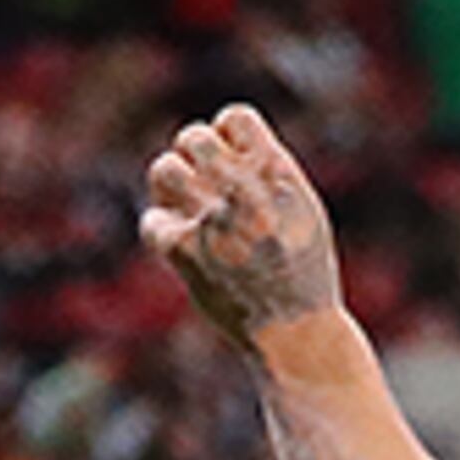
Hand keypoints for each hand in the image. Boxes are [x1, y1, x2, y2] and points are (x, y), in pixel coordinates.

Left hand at [141, 104, 343, 350]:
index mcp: (280, 177)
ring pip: (165, 171)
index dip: (228, 136)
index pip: (235, 118)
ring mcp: (215, 222)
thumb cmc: (305, 278)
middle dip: (194, 158)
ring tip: (185, 209)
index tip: (235, 164)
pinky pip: (154, 222)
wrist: (302, 341)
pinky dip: (163, 234)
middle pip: (193, 138)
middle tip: (202, 185)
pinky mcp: (188, 254)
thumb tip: (219, 140)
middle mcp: (247, 193)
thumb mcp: (304, 213)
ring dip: (171, 187)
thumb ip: (267, 175)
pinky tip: (181, 248)